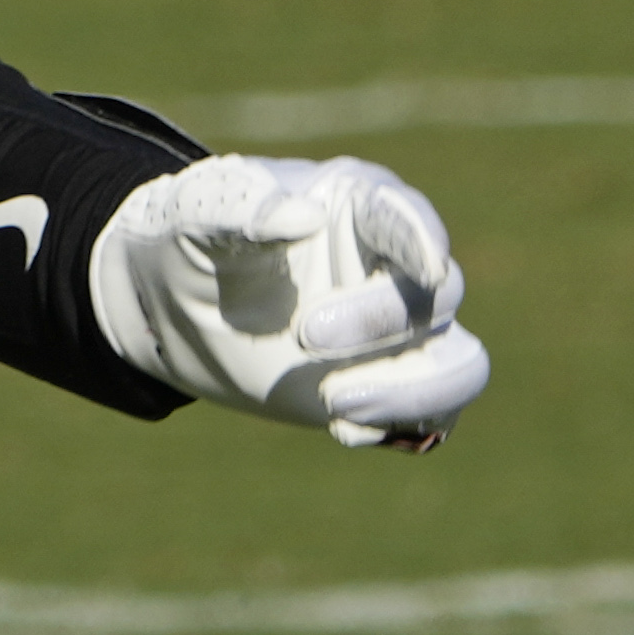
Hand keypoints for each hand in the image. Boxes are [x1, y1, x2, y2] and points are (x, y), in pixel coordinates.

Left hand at [91, 153, 490, 448]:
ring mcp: (396, 335)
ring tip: (339, 407)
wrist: (171, 304)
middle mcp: (394, 268)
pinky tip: (339, 429)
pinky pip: (430, 417)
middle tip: (304, 337)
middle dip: (381, 323)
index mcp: (361, 206)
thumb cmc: (192, 235)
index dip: (425, 240)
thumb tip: (299, 215)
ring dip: (416, 392)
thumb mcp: (199, 209)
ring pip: (462, 366)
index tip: (428, 267)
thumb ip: (242, 205)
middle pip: (441, 297)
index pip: (408, 219)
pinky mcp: (383, 388)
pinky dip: (396, 425)